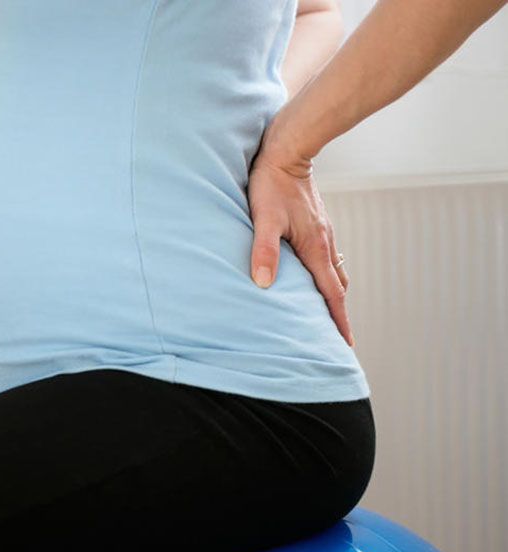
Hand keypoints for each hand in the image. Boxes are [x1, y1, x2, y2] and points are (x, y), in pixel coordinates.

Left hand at [245, 116, 353, 346]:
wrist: (286, 150)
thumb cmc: (271, 184)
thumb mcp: (263, 218)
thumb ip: (263, 250)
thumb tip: (263, 283)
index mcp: (315, 248)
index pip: (331, 293)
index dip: (338, 320)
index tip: (345, 343)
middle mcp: (324, 243)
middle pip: (337, 286)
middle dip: (338, 313)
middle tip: (337, 337)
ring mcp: (323, 233)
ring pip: (334, 271)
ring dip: (334, 294)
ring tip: (328, 313)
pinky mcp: (316, 224)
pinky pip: (327, 257)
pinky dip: (327, 275)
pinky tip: (315, 276)